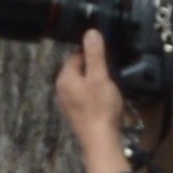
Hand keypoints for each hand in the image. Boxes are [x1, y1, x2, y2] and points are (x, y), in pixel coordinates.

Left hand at [53, 28, 128, 172]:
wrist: (100, 139)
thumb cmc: (100, 107)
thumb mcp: (100, 76)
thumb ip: (95, 54)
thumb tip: (90, 32)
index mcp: (64, 78)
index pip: (76, 56)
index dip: (93, 54)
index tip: (108, 58)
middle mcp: (61, 89)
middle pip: (80, 69)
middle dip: (95, 68)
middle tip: (111, 73)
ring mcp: (68, 103)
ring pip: (83, 83)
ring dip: (97, 82)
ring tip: (110, 87)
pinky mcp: (76, 113)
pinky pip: (86, 96)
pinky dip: (96, 94)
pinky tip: (107, 100)